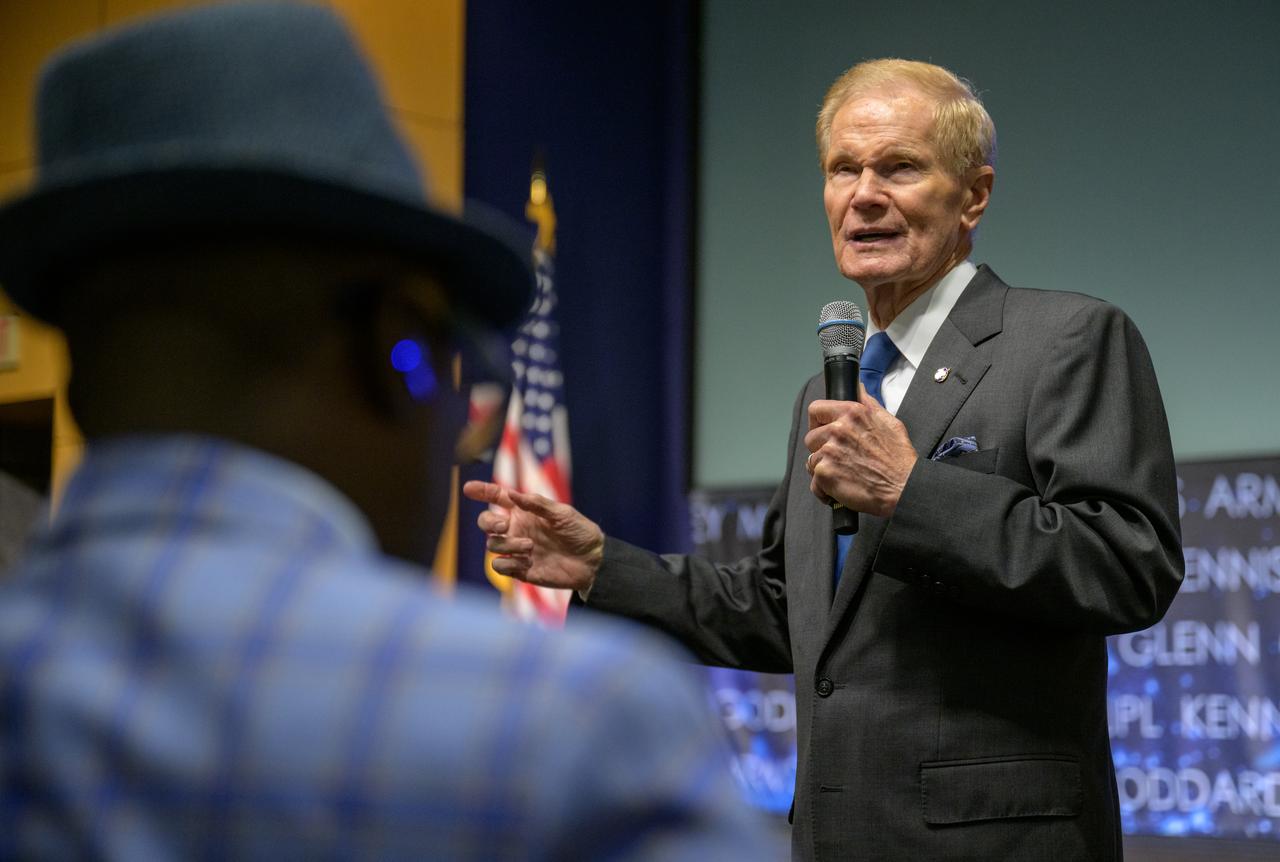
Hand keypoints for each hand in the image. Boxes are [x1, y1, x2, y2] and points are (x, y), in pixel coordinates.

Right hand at [461, 481, 604, 592]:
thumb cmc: (579, 532)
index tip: (468, 488)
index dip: (482, 492)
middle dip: (489, 522)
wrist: (592, 561)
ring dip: (506, 544)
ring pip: (492, 545)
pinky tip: (526, 561)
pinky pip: (500, 566)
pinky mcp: (520, 570)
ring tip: (530, 546)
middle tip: (505, 525)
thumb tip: (511, 494)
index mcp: (525, 512)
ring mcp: (517, 550)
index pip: (497, 499)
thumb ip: (536, 504)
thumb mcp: (562, 513)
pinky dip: (507, 564)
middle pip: (486, 523)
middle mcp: (517, 530)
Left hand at [804, 382, 916, 516]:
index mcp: (852, 413)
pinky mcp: (825, 473)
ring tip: (844, 474)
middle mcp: (838, 430)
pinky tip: (840, 489)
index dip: (817, 422)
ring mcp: (829, 451)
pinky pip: (814, 482)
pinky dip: (824, 489)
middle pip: (811, 438)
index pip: (816, 409)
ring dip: (824, 469)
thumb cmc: (899, 459)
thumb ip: (868, 404)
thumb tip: (858, 388)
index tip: (822, 430)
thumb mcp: (889, 422)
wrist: (904, 487)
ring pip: (812, 461)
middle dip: (821, 449)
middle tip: (840, 458)